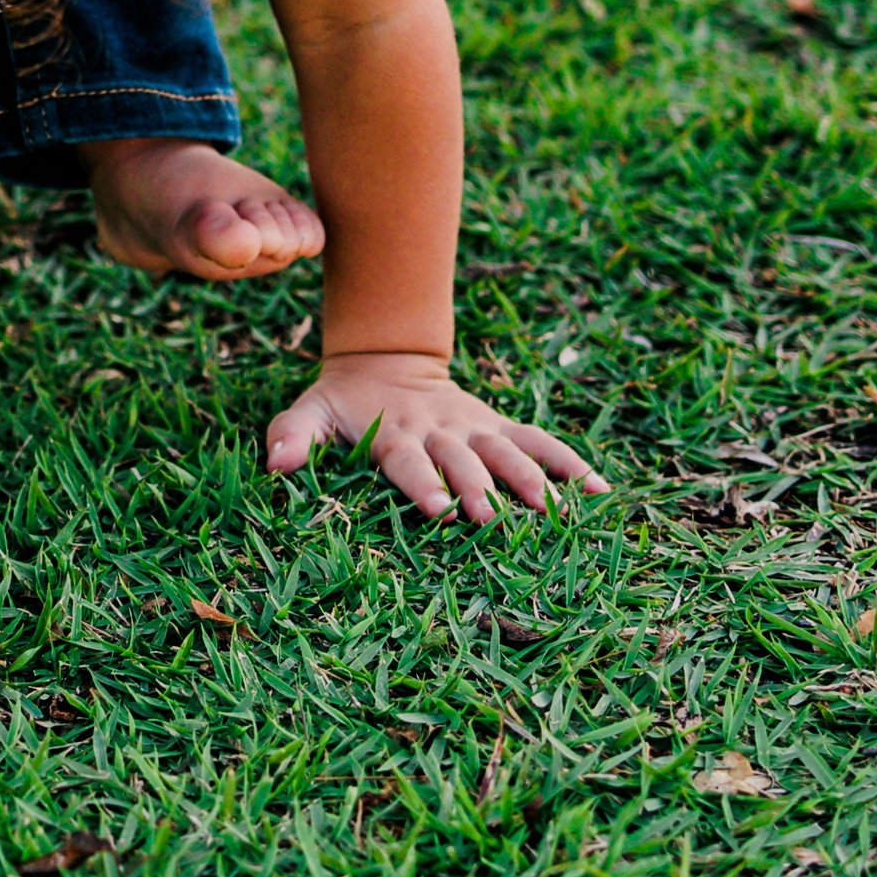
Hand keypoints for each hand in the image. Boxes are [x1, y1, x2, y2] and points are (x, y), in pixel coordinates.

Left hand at [265, 352, 607, 523]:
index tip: (438, 509)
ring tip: (556, 509)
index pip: (408, 461)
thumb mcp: (311, 411)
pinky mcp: (499, 428)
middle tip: (492, 516)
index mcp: (395, 434)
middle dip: (478, 486)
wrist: (385, 361)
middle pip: (463, 460)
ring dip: (531, 478)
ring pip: (508, 451)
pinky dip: (570, 463)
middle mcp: (440, 432)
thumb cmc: (345, 404)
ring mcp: (475, 429)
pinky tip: (600, 492)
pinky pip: (540, 443)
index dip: (422, 483)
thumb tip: (275, 464)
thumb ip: (293, 434)